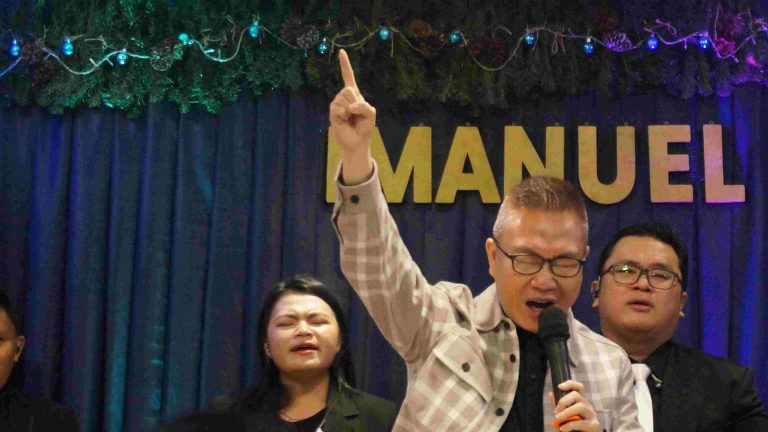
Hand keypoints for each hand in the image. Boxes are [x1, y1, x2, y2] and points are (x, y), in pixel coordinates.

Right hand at [329, 49, 375, 183]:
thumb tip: (349, 107)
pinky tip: (344, 120)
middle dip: (355, 101)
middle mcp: (344, 96)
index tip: (341, 52)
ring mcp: (337, 103)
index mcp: (354, 94)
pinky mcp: (332, 112)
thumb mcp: (371, 114)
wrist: (357, 140)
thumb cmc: (364, 126)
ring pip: (343, 97)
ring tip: (350, 117)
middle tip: (355, 113)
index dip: (345, 65)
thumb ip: (364, 106)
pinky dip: (343, 114)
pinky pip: (338, 107)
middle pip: (348, 89)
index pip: (348, 77)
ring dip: (350, 109)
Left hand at [548, 380, 600, 431]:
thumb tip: (551, 394)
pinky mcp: (593, 425)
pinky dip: (570, 425)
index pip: (579, 387)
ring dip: (567, 412)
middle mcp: (587, 406)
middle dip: (564, 401)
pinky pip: (581, 422)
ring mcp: (591, 415)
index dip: (570, 384)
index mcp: (581, 401)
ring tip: (558, 418)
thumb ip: (559, 405)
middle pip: (577, 395)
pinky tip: (563, 428)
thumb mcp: (565, 414)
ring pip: (581, 407)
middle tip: (555, 411)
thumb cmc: (575, 426)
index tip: (559, 386)